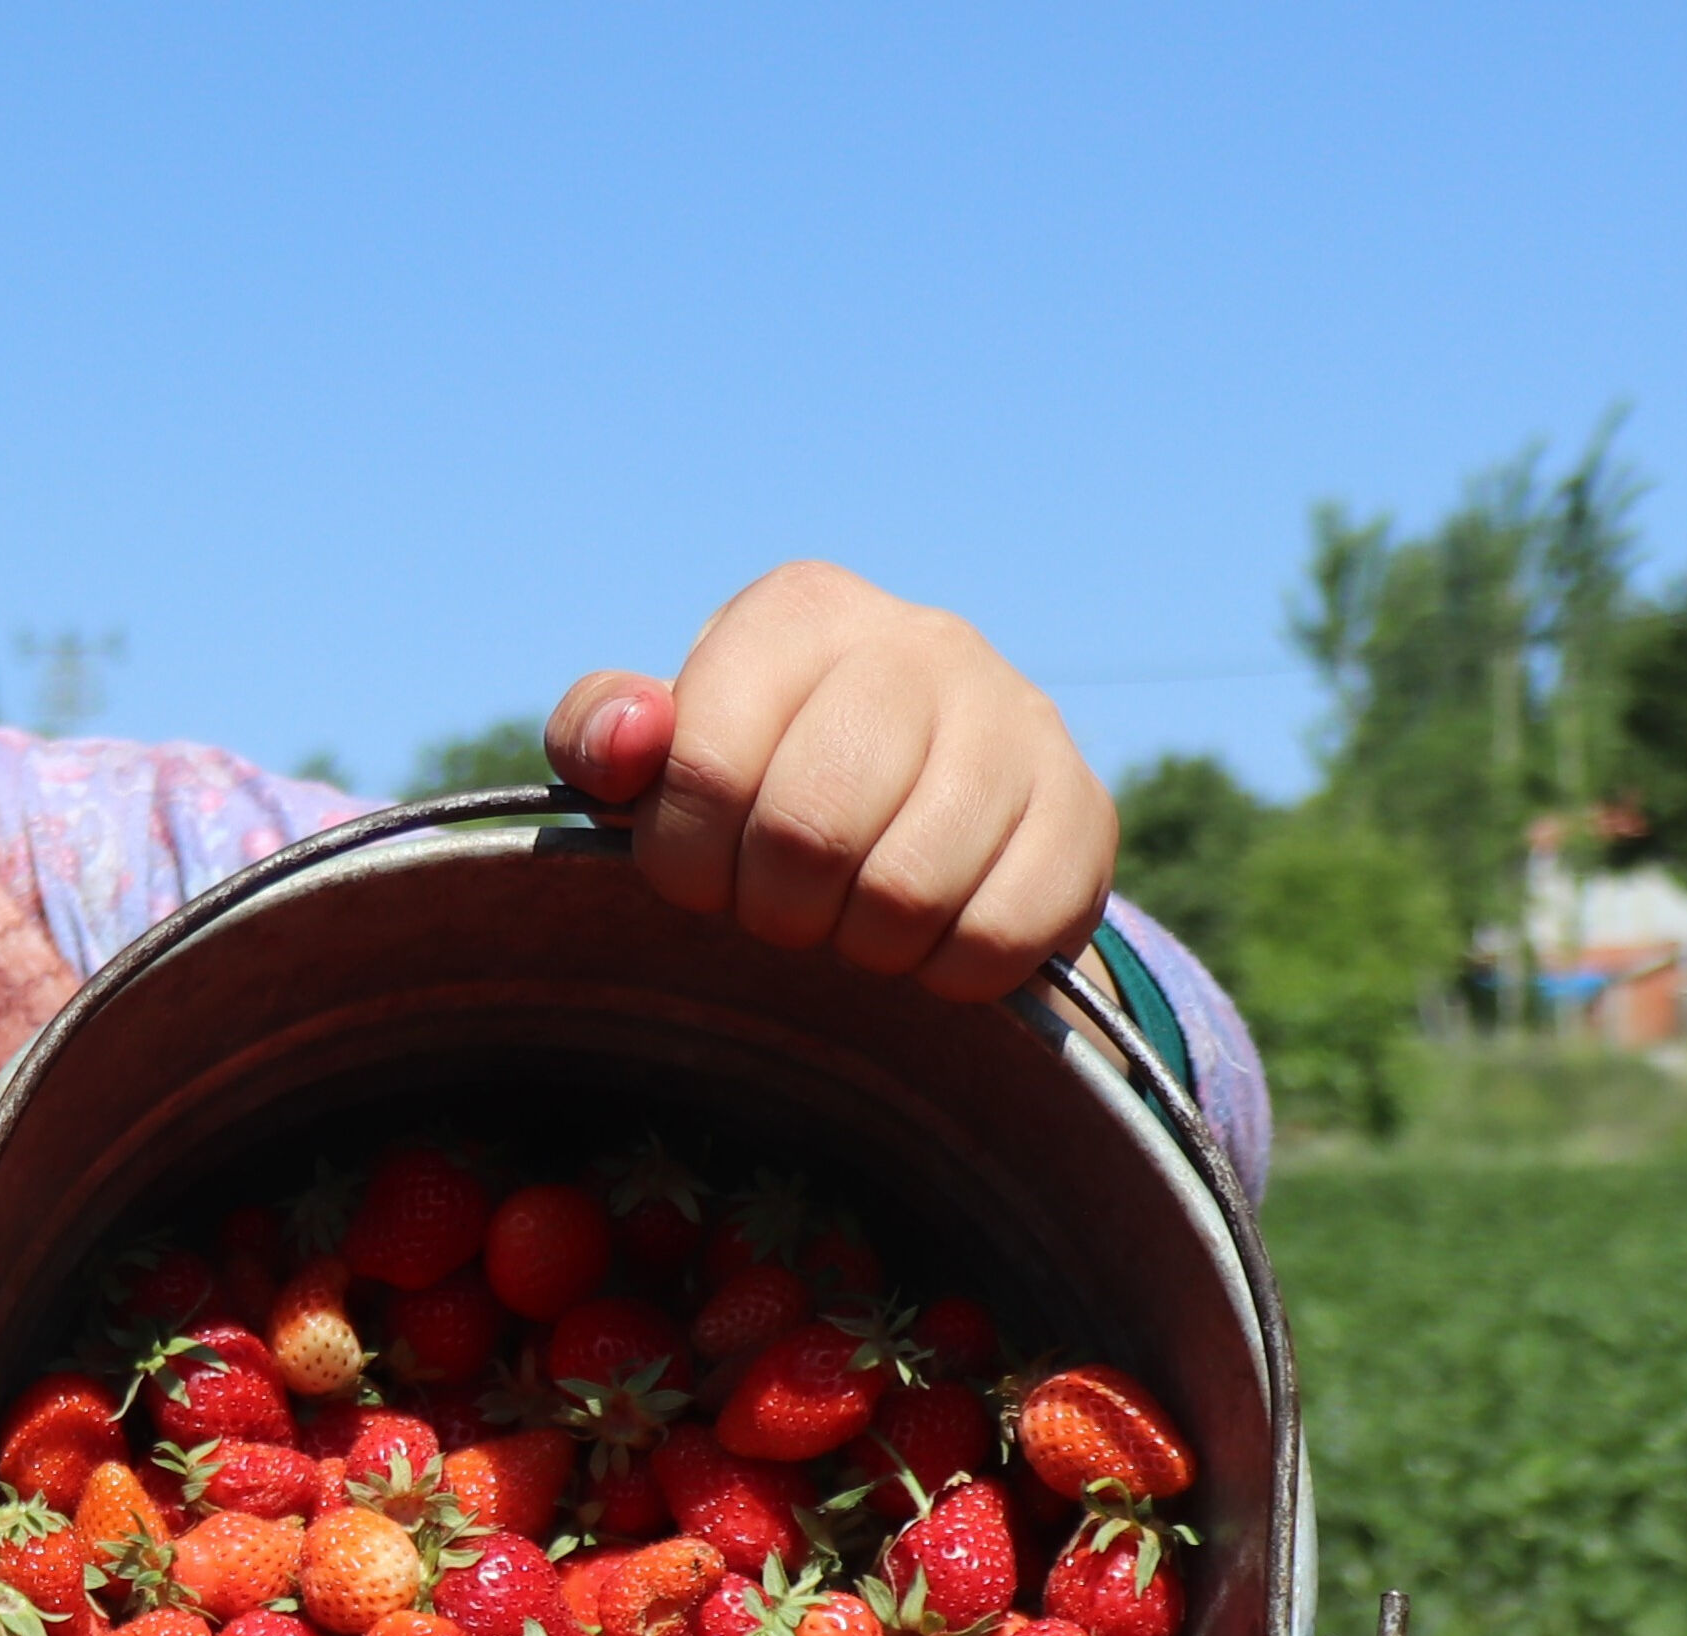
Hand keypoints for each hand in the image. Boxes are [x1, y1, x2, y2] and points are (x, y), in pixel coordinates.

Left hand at [547, 560, 1118, 1005]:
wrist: (938, 792)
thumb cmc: (767, 776)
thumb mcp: (667, 747)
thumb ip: (601, 733)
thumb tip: (627, 741)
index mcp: (801, 611)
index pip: (704, 763)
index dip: (684, 860)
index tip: (703, 874)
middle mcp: (920, 640)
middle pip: (807, 832)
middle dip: (773, 909)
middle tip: (783, 910)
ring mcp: (1017, 718)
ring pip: (908, 892)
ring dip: (861, 945)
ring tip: (856, 920)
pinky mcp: (1085, 807)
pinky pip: (997, 936)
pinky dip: (946, 974)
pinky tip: (931, 938)